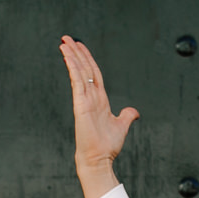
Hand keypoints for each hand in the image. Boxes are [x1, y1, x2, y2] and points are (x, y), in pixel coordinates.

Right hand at [58, 35, 136, 197]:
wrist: (99, 159)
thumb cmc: (107, 146)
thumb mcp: (121, 126)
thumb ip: (127, 116)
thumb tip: (134, 111)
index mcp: (99, 99)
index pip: (93, 73)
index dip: (87, 59)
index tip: (80, 46)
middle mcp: (90, 97)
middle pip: (83, 69)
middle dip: (76, 52)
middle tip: (66, 38)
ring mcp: (84, 99)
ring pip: (78, 72)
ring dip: (72, 56)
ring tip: (64, 42)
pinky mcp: (80, 104)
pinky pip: (76, 81)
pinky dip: (72, 67)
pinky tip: (67, 55)